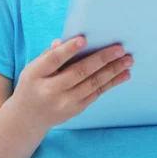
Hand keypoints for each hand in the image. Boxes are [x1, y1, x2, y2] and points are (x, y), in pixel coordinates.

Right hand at [10, 37, 132, 128]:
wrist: (28, 118)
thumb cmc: (33, 85)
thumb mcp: (34, 69)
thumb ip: (50, 55)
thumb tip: (68, 40)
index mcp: (35, 75)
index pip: (53, 60)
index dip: (68, 50)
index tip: (83, 39)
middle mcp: (50, 90)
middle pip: (79, 72)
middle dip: (102, 59)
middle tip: (120, 49)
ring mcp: (65, 102)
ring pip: (92, 84)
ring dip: (113, 71)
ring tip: (128, 60)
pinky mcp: (77, 109)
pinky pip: (97, 93)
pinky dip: (112, 83)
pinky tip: (124, 74)